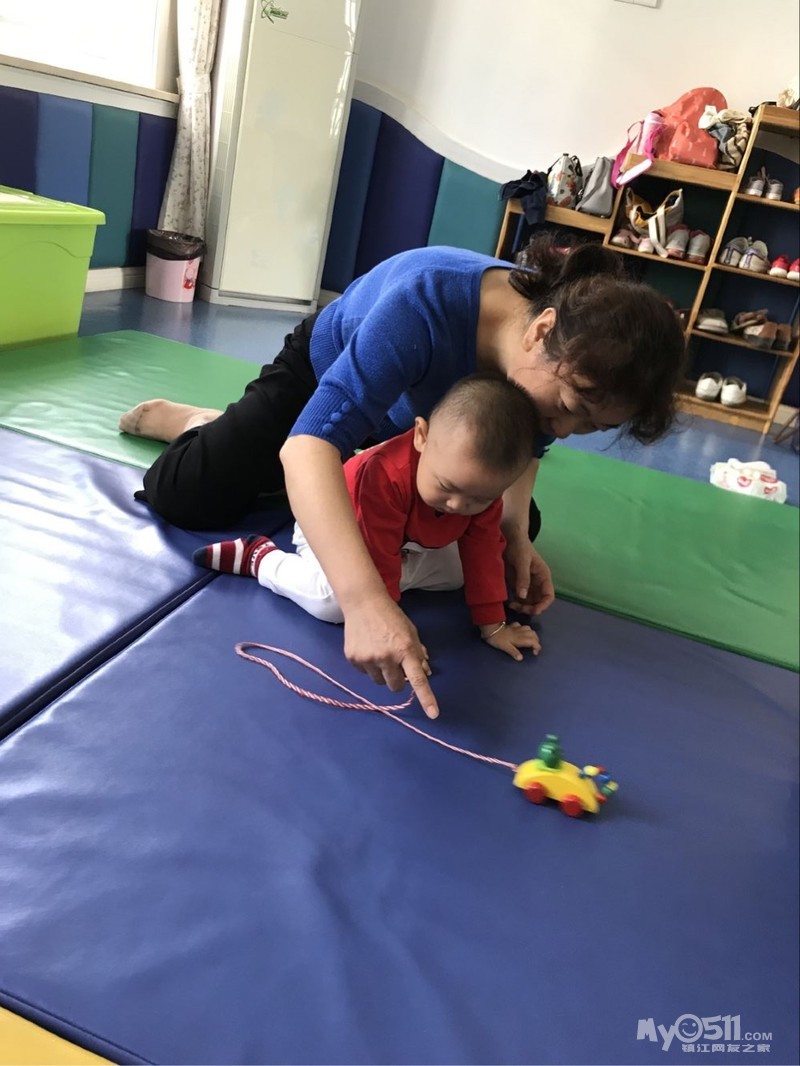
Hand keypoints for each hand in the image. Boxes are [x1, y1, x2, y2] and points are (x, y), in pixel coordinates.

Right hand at [343, 595, 438, 718]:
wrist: (363, 602)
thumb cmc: (391, 616)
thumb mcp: (410, 631)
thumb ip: (417, 653)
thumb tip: (425, 672)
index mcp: (405, 649)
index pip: (418, 679)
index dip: (426, 698)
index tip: (433, 714)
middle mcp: (387, 657)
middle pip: (396, 686)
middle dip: (398, 678)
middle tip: (395, 663)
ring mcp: (368, 659)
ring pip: (380, 681)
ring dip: (382, 672)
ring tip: (379, 651)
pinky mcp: (354, 659)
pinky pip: (365, 673)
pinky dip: (368, 665)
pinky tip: (367, 648)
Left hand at [480, 621, 540, 660]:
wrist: (491, 629)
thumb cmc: (498, 640)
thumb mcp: (506, 647)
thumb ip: (514, 652)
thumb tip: (521, 658)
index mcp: (520, 639)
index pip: (533, 642)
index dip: (537, 647)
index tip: (534, 653)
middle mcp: (521, 632)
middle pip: (533, 634)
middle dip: (536, 641)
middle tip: (534, 647)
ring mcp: (517, 628)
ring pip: (529, 629)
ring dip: (532, 634)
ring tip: (530, 640)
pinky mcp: (512, 625)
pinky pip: (521, 626)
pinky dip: (523, 629)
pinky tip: (521, 632)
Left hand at [504, 538, 554, 615]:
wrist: (509, 539)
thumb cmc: (520, 547)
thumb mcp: (522, 561)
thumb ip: (523, 578)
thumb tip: (523, 596)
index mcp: (543, 576)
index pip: (548, 596)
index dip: (543, 605)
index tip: (534, 611)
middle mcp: (537, 583)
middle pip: (538, 602)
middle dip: (530, 608)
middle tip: (518, 608)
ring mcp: (528, 585)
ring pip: (529, 602)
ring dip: (522, 607)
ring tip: (512, 605)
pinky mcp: (519, 585)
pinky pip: (520, 598)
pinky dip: (516, 603)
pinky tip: (509, 603)